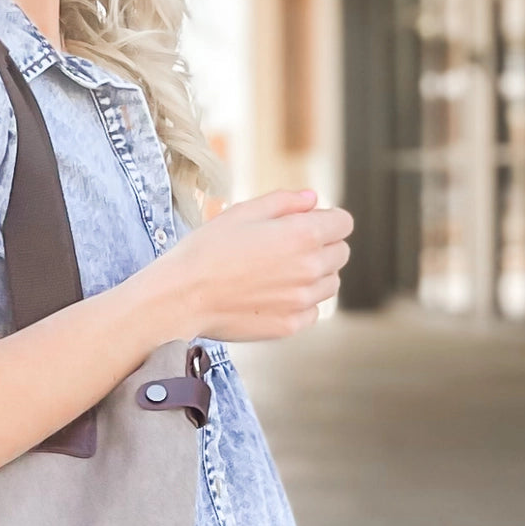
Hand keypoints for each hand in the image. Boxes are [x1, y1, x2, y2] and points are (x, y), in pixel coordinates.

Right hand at [164, 188, 353, 342]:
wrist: (180, 297)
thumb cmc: (205, 251)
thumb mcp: (242, 212)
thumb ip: (285, 202)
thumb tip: (313, 200)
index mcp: (304, 234)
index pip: (343, 223)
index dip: (324, 219)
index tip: (303, 224)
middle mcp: (311, 268)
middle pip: (340, 253)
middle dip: (321, 247)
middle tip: (284, 250)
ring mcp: (302, 300)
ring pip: (330, 284)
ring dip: (314, 276)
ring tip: (276, 274)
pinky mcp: (289, 325)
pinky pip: (312, 312)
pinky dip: (299, 304)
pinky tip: (270, 297)